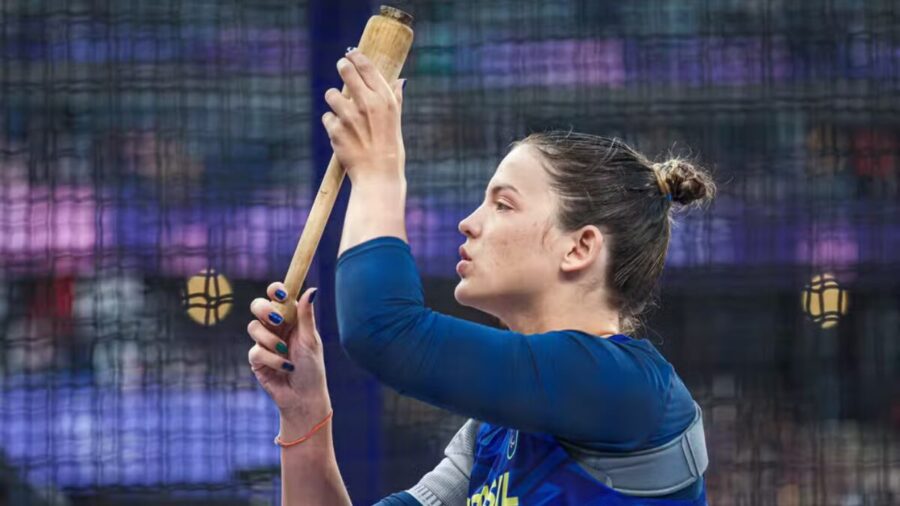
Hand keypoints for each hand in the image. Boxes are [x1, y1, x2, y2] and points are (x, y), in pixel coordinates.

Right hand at [247, 285, 329, 421]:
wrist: (304, 397)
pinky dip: (273, 359)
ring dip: (271, 340)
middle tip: (278, 321)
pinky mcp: (256, 359)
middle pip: (258, 306)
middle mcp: (275, 327)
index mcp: (290, 318)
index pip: (277, 297)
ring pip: (253, 327)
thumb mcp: (311, 340)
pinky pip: (256, 351)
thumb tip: (312, 289)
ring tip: (285, 351)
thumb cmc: (312, 368)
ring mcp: (264, 342)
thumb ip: (306, 316)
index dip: (276, 290)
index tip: (282, 294)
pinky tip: (285, 367)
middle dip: (265, 310)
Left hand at [322, 49, 405, 183]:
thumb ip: (395, 99)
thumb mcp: (397, 121)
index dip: (356, 57)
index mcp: (384, 100)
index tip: (351, 53)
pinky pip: (327, 117)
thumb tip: (401, 81)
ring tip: (343, 112)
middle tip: (342, 67)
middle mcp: (367, 104)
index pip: (367, 67)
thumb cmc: (391, 149)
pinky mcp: (335, 129)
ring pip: (332, 94)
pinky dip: (332, 124)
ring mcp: (349, 116)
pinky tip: (343, 134)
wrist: (378, 175)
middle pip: (346, 70)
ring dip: (335, 100)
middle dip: (342, 67)